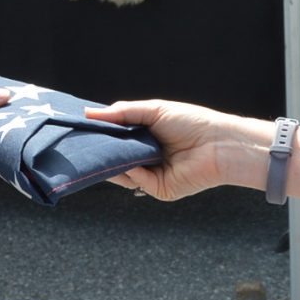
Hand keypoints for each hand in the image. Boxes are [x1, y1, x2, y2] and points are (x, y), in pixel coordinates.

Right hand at [89, 100, 263, 200]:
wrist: (219, 144)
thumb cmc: (192, 122)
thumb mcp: (153, 111)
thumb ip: (122, 112)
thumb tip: (89, 113)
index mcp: (147, 137)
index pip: (117, 138)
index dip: (101, 134)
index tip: (80, 128)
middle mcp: (148, 156)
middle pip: (116, 156)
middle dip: (100, 150)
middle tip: (80, 142)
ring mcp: (152, 174)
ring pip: (122, 172)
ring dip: (110, 162)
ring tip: (95, 151)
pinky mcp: (159, 189)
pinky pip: (136, 181)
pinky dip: (128, 172)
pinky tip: (123, 162)